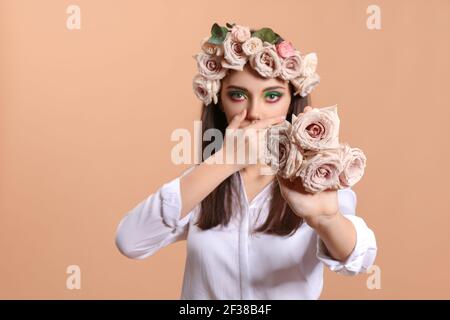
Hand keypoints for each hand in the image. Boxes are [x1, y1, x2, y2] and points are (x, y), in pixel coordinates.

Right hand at [220, 109, 285, 171]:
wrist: (226, 162)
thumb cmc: (227, 146)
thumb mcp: (229, 131)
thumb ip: (237, 119)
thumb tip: (245, 111)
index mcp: (247, 131)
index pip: (264, 123)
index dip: (274, 120)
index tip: (283, 118)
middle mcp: (254, 138)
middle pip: (267, 132)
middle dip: (270, 132)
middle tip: (268, 134)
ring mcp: (257, 148)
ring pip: (267, 141)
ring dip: (266, 141)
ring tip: (255, 144)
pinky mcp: (258, 157)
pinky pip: (265, 151)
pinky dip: (263, 150)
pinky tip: (255, 151)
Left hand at [276, 105, 338, 228]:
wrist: (322, 215)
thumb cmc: (301, 206)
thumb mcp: (288, 192)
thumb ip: (283, 179)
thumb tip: (274, 164)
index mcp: (294, 165)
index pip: (290, 146)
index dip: (288, 133)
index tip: (287, 121)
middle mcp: (306, 161)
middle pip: (305, 139)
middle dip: (305, 125)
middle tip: (305, 111)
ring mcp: (319, 162)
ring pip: (318, 141)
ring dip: (318, 127)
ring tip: (318, 112)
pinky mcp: (332, 165)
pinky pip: (333, 150)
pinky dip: (333, 138)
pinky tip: (333, 126)